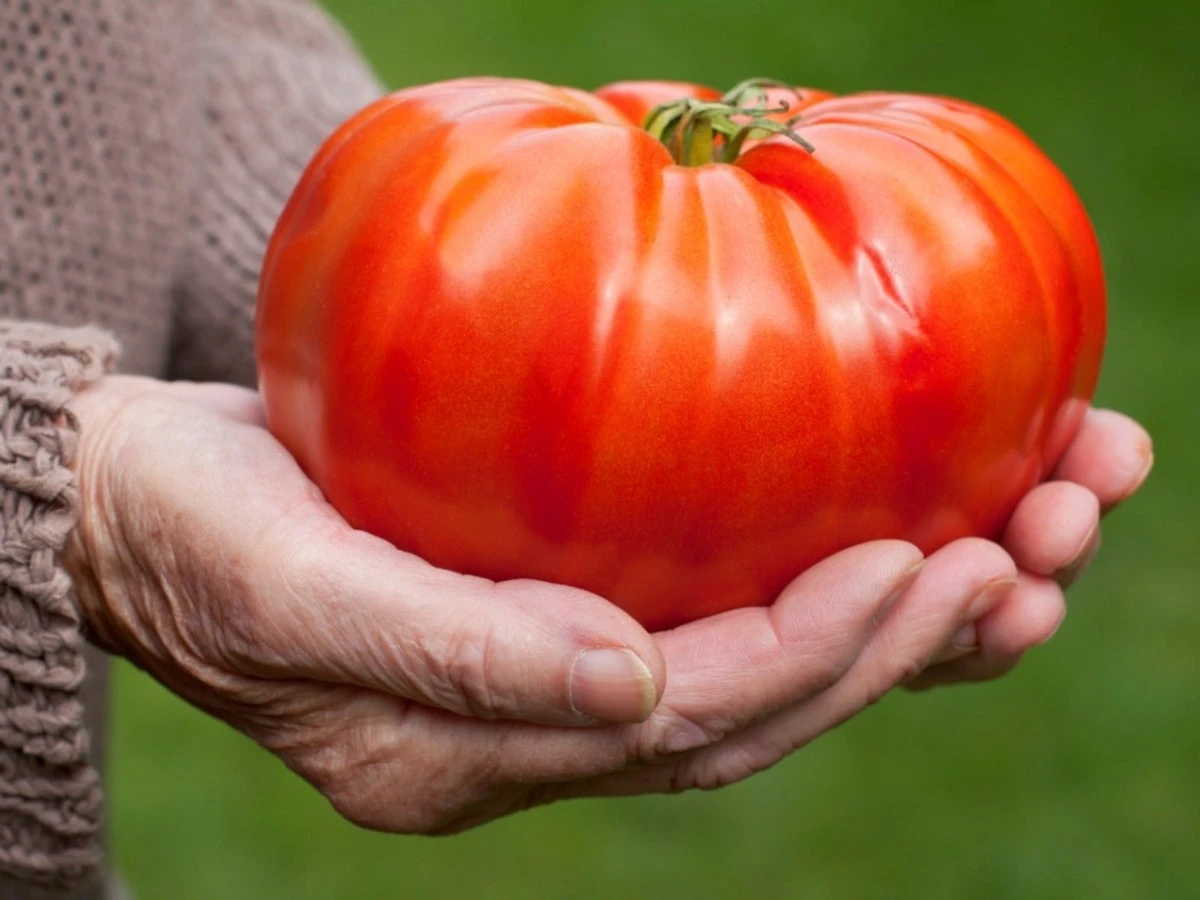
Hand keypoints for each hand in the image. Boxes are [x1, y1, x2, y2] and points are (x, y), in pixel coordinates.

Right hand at [64, 376, 1149, 832]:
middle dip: (882, 654)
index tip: (915, 564)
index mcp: (457, 758)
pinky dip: (806, 585)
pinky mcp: (548, 612)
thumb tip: (623, 683)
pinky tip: (892, 535)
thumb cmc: (192, 532)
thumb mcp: (290, 583)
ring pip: (745, 679)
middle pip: (738, 719)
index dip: (804, 655)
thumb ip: (447, 653)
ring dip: (879, 630)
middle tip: (1006, 566)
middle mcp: (523, 737)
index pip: (672, 728)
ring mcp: (541, 683)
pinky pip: (705, 616)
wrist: (138, 508)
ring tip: (1003, 563)